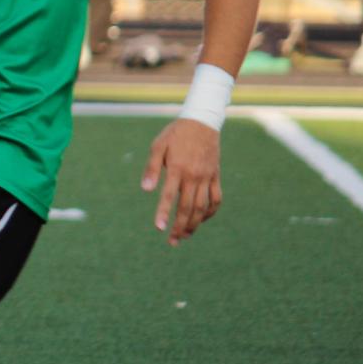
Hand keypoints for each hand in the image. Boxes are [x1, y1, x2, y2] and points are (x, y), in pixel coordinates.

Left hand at [141, 118, 221, 245]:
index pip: (169, 196)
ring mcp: (206, 177)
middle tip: (172, 241)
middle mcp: (193, 176)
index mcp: (177, 168)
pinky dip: (210, 212)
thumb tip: (145, 189)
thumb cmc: (175, 135)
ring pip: (203, 207)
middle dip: (179, 227)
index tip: (159, 228)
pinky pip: (216, 199)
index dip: (164, 213)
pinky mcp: (215, 176)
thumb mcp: (158, 146)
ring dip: (194, 224)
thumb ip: (151, 168)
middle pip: (188, 208)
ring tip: (185, 236)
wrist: (202, 122)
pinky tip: (202, 220)